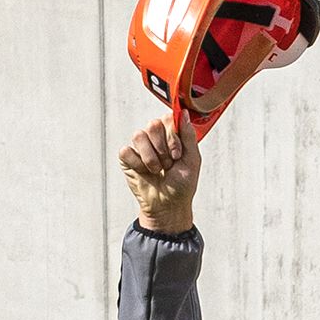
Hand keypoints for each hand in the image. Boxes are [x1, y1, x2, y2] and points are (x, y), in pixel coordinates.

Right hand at [120, 114, 201, 233]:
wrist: (168, 206)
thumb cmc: (182, 185)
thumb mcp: (192, 160)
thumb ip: (189, 135)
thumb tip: (185, 113)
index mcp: (171, 134)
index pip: (168, 118)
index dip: (172, 136)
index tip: (177, 154)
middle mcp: (154, 137)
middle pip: (153, 124)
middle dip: (163, 149)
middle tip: (168, 164)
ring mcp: (140, 146)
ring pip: (139, 136)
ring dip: (151, 158)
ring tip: (157, 170)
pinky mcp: (127, 157)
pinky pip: (127, 151)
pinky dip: (138, 165)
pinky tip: (144, 173)